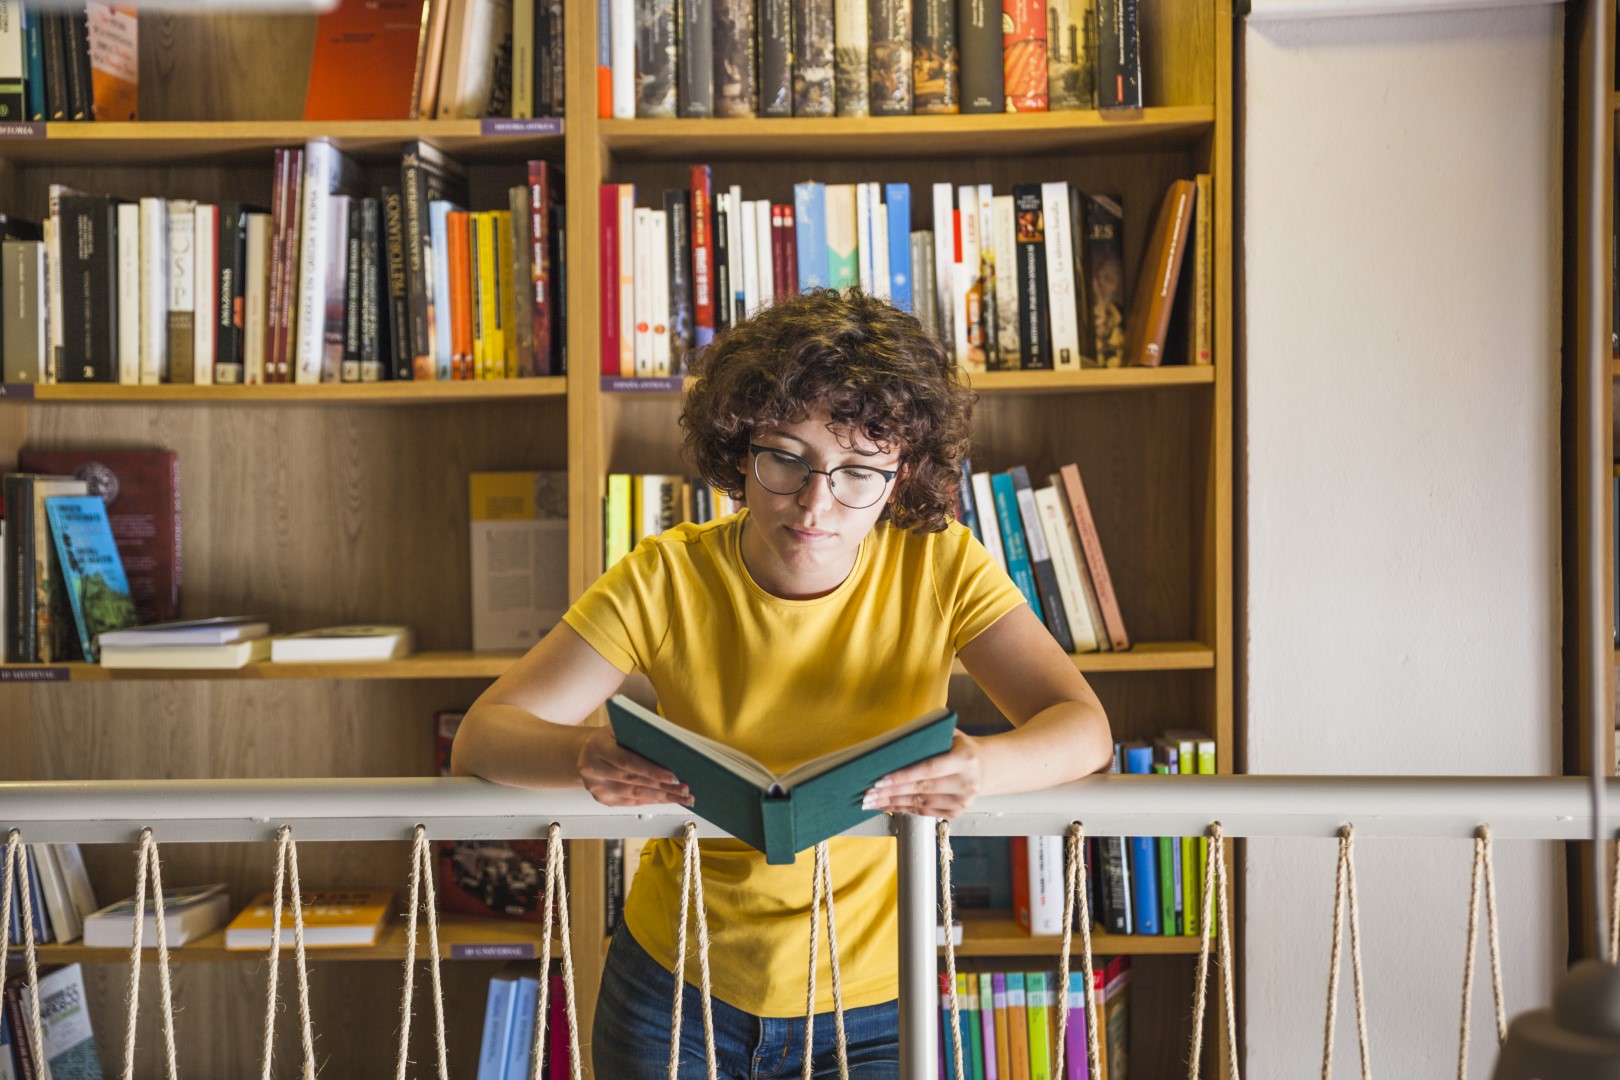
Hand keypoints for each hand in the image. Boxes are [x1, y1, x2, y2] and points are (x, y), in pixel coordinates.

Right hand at [576, 726, 693, 807]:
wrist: (587, 752)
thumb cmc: (610, 738)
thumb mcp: (620, 729)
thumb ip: (640, 736)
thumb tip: (672, 746)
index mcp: (598, 747)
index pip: (628, 762)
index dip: (652, 771)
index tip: (673, 777)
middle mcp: (593, 769)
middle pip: (633, 781)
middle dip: (662, 786)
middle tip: (684, 789)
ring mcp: (597, 787)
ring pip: (634, 794)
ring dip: (661, 797)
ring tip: (682, 796)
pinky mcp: (603, 799)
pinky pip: (632, 802)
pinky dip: (652, 800)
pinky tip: (667, 799)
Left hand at [861, 731, 982, 818]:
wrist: (983, 766)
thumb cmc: (958, 746)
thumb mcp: (949, 734)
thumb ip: (926, 737)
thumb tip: (891, 744)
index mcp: (965, 759)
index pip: (929, 769)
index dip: (903, 776)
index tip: (880, 779)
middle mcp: (966, 782)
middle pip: (921, 789)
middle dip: (891, 792)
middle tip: (868, 793)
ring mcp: (963, 800)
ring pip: (920, 803)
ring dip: (893, 803)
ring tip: (872, 801)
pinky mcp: (957, 812)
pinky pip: (925, 812)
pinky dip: (903, 808)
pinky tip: (887, 805)